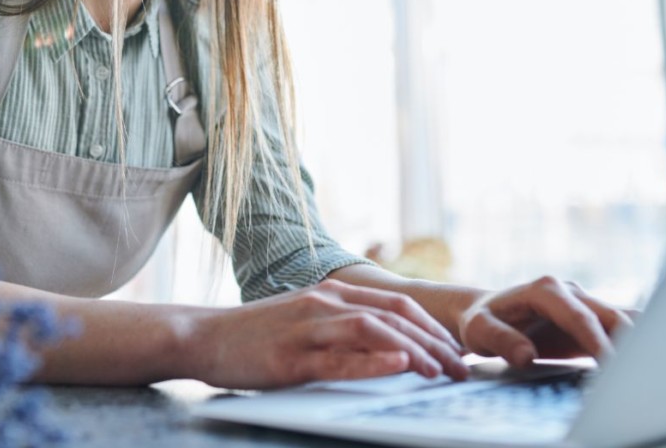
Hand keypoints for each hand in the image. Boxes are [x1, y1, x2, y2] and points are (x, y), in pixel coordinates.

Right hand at [189, 279, 469, 389]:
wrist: (201, 336)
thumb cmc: (255, 334)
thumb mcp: (304, 321)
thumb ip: (341, 326)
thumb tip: (388, 345)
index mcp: (331, 293)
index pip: (397, 303)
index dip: (433, 325)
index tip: (458, 351)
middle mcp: (324, 303)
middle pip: (395, 314)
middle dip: (435, 341)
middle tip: (463, 368)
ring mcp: (307, 328)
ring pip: (373, 330)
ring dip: (414, 350)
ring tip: (441, 371)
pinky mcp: (290, 357)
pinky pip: (338, 358)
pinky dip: (372, 361)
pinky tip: (398, 366)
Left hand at [458, 276, 633, 366]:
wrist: (484, 313)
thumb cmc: (481, 321)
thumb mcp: (479, 330)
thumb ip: (501, 340)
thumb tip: (526, 355)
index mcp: (545, 289)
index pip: (579, 317)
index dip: (598, 341)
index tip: (612, 365)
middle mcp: (570, 292)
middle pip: (612, 315)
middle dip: (630, 343)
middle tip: (642, 373)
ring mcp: (583, 303)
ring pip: (624, 320)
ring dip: (641, 343)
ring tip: (654, 372)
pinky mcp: (591, 320)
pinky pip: (621, 329)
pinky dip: (637, 345)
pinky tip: (648, 366)